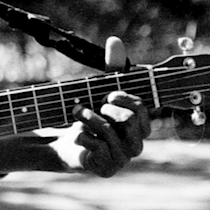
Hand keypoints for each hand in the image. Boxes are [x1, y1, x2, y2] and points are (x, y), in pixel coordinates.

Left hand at [72, 36, 150, 176]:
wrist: (67, 145)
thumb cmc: (91, 116)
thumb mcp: (102, 90)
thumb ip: (112, 68)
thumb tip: (115, 40)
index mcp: (142, 126)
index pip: (142, 107)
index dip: (123, 97)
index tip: (108, 93)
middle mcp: (137, 144)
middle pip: (128, 119)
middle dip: (105, 107)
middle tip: (94, 106)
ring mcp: (123, 159)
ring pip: (108, 130)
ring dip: (87, 116)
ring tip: (77, 112)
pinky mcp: (106, 169)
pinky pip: (95, 145)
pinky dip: (81, 135)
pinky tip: (77, 135)